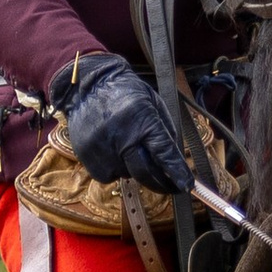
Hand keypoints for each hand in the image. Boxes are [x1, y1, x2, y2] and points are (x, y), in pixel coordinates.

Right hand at [51, 54, 193, 194]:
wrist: (88, 84)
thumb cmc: (126, 93)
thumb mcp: (153, 104)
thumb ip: (165, 132)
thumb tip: (174, 162)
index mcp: (142, 120)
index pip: (164, 153)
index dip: (177, 173)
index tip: (186, 186)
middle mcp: (121, 136)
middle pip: (145, 173)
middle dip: (161, 184)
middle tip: (170, 187)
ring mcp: (101, 148)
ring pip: (126, 175)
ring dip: (134, 170)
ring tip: (129, 149)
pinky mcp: (86, 156)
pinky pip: (107, 175)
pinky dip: (115, 169)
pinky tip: (113, 152)